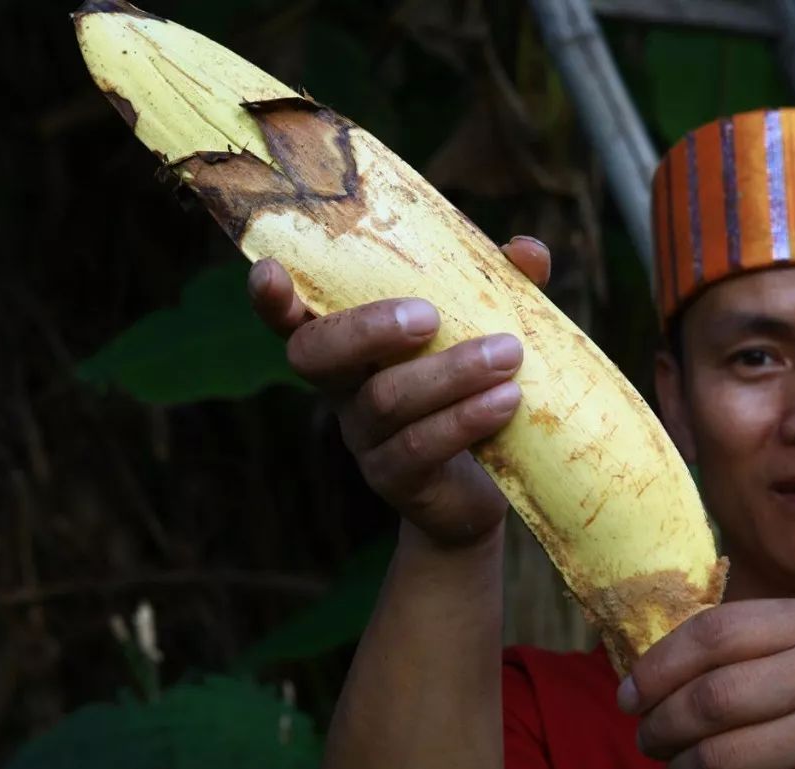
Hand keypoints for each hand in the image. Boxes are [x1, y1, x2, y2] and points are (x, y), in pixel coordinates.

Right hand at [248, 235, 550, 549]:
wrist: (480, 491)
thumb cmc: (473, 392)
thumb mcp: (487, 333)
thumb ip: (501, 288)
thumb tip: (525, 251)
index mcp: (352, 346)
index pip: (295, 318)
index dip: (272, 299)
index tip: (270, 270)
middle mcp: (344, 390)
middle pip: (316, 355)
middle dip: (367, 329)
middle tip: (428, 315)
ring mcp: (365, 438)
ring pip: (385, 399)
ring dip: (450, 371)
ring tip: (508, 354)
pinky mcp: (396, 480)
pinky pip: (420, 447)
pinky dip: (466, 418)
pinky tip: (506, 400)